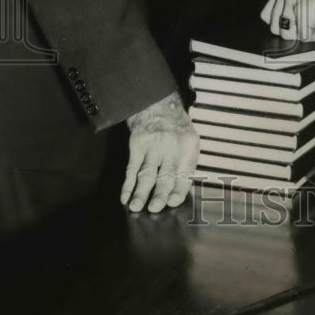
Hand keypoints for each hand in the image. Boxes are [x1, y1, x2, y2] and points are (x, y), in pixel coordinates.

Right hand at [121, 92, 199, 212]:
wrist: (158, 106)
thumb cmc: (176, 130)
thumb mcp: (190, 143)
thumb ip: (185, 166)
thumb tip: (177, 195)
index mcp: (189, 148)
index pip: (185, 174)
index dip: (178, 190)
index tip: (171, 203)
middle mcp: (172, 147)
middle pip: (166, 174)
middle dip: (160, 193)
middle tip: (154, 208)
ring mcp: (153, 145)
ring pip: (146, 173)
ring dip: (140, 192)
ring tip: (135, 207)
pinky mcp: (137, 144)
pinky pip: (132, 168)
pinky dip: (127, 184)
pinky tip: (125, 196)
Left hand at [260, 0, 314, 40]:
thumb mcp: (310, 0)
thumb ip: (291, 10)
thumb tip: (275, 27)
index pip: (267, 14)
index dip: (281, 26)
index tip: (294, 27)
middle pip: (274, 27)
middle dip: (293, 31)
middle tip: (312, 22)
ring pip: (286, 33)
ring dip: (305, 34)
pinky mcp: (302, 10)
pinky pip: (301, 36)